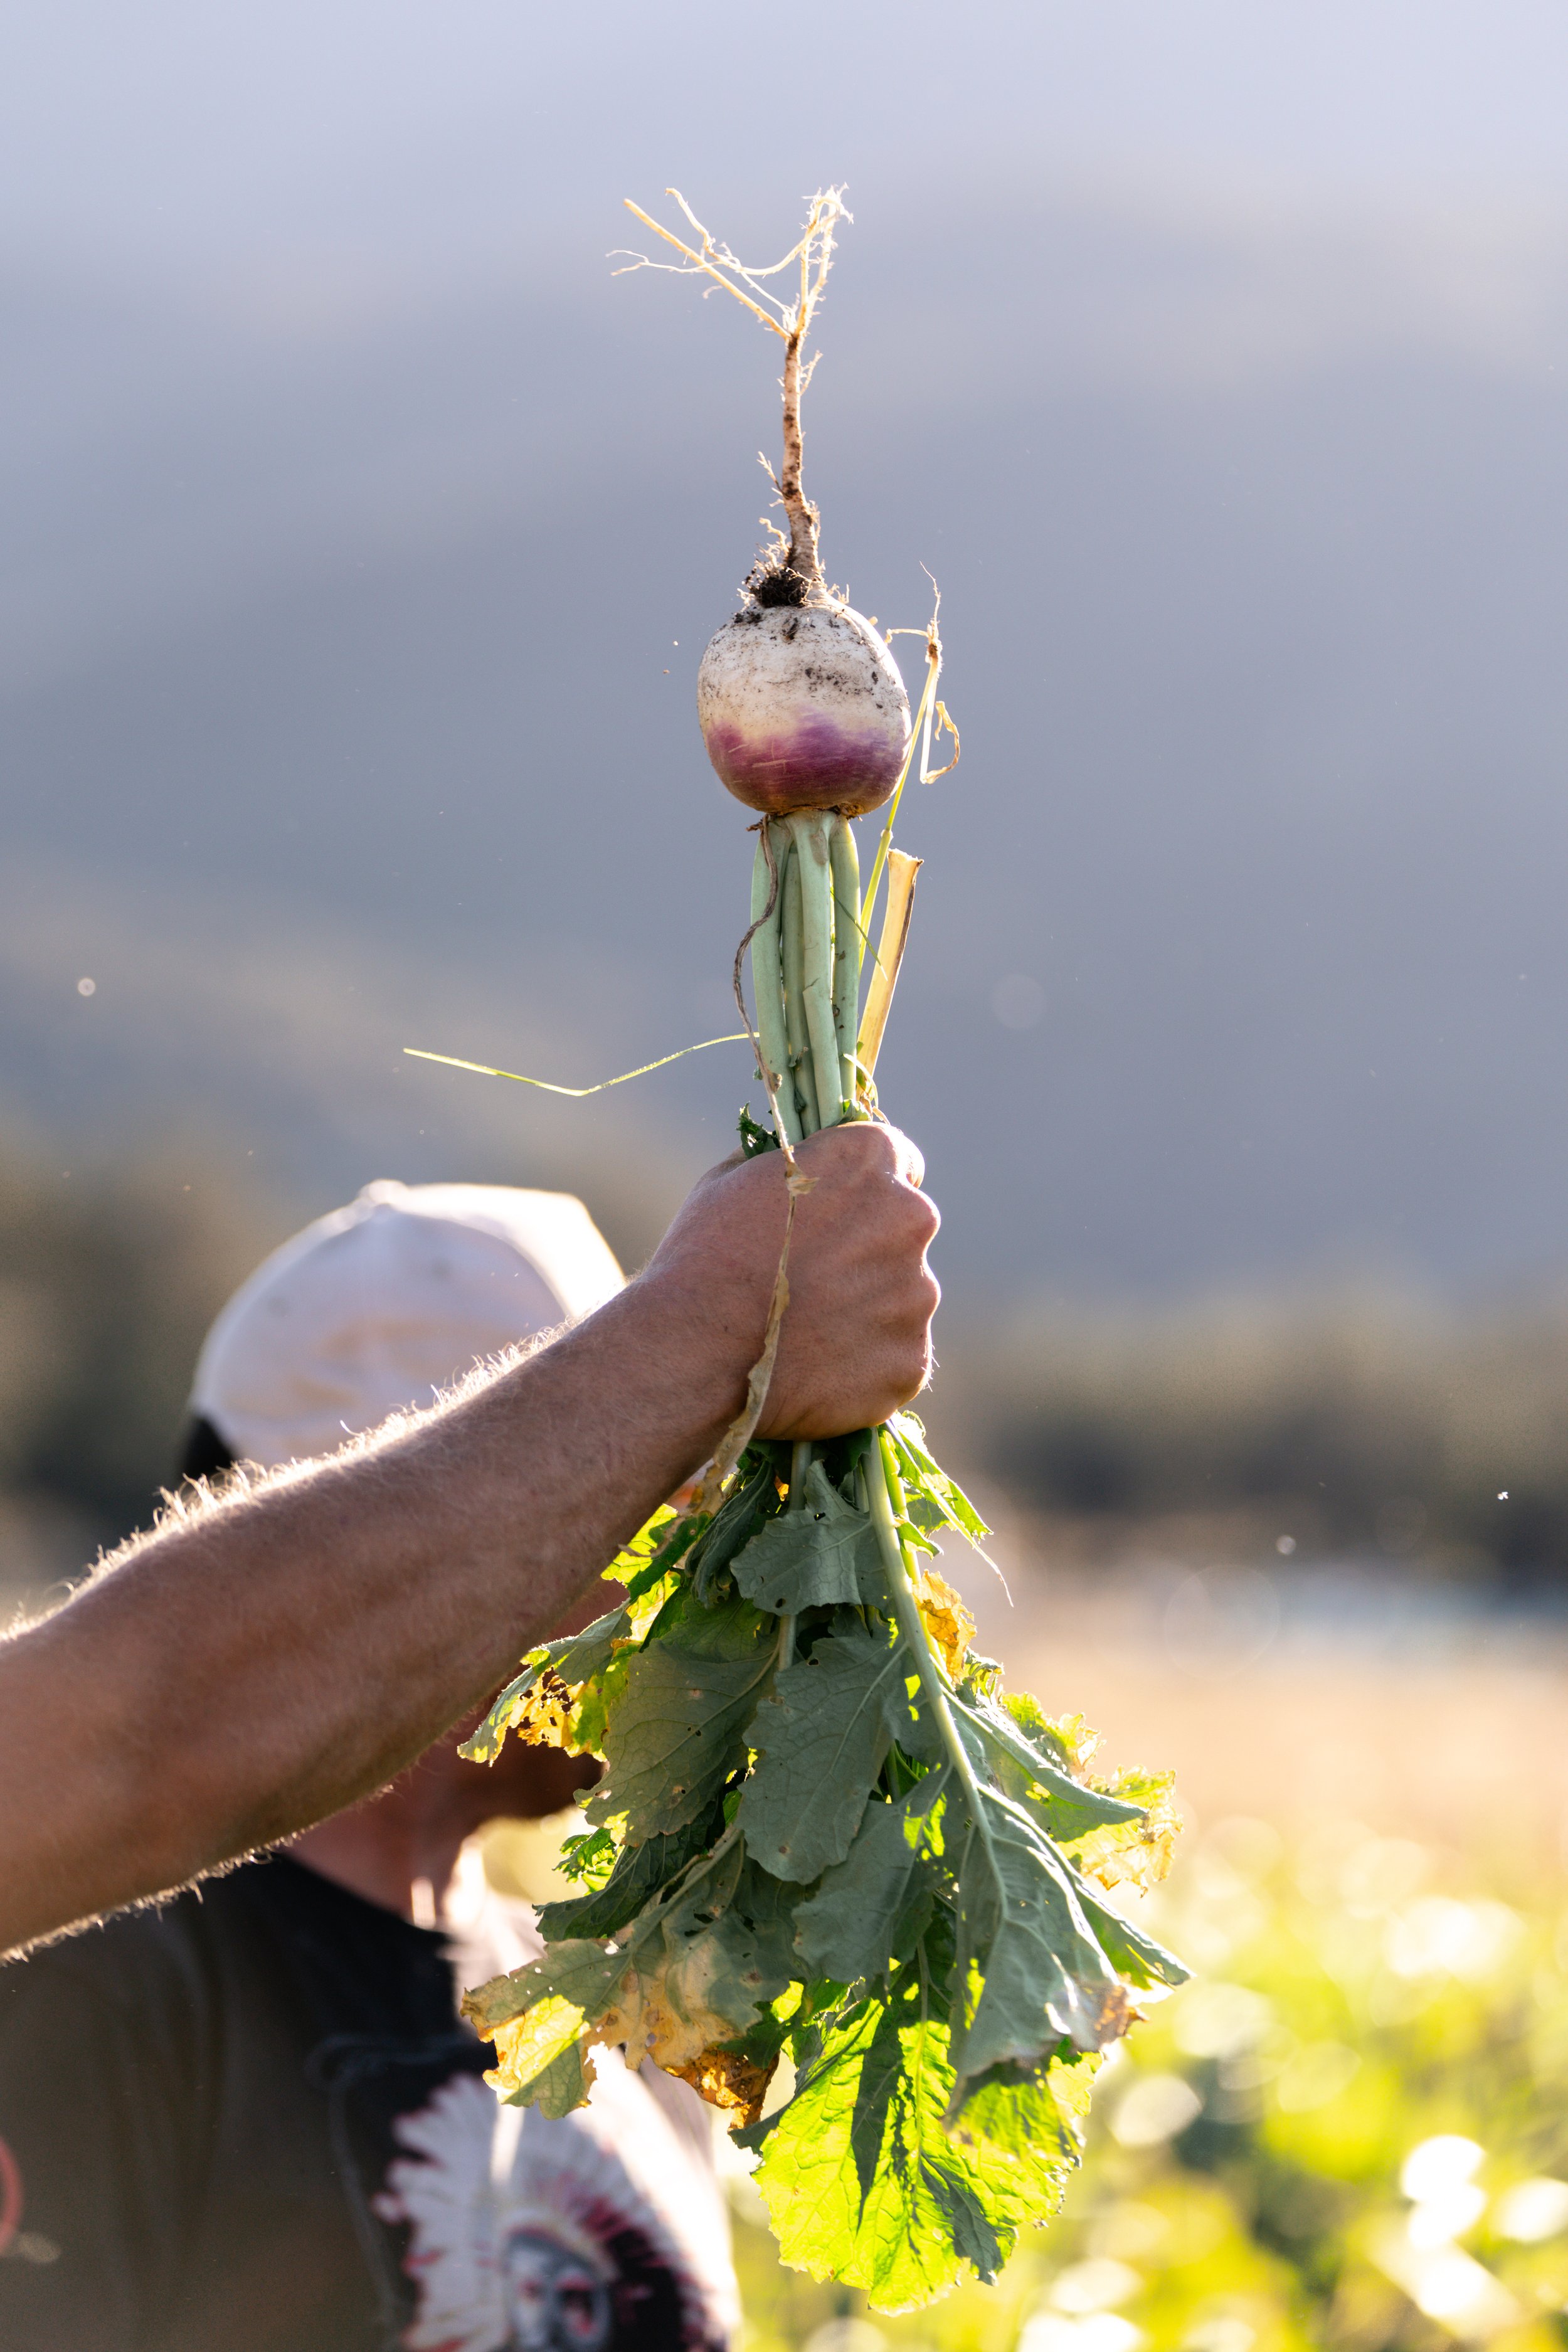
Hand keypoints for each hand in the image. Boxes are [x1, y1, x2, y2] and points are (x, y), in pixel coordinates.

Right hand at [641, 1122, 939, 1440]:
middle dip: (869, 1249)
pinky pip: (895, 1358)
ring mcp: (916, 1295)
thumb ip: (790, 1165)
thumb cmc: (705, 1255)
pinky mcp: (911, 1361)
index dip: (865, 1187)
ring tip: (806, 1332)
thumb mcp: (734, 1178)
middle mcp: (911, 1219)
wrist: (694, 1351)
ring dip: (868, 1309)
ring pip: (902, 1297)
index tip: (841, 1211)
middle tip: (814, 1280)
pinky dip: (865, 1365)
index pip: (898, 1159)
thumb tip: (802, 1163)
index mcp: (871, 1161)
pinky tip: (816, 1370)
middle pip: (904, 1230)